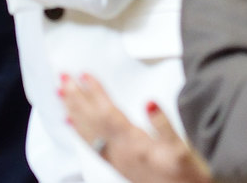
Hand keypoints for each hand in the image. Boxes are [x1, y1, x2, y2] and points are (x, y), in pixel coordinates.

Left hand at [59, 73, 211, 182]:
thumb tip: (149, 103)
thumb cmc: (186, 175)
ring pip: (89, 132)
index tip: (83, 74)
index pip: (109, 113)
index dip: (96, 92)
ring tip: (61, 94)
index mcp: (135, 143)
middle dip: (77, 98)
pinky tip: (70, 123)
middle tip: (62, 78)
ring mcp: (117, 158)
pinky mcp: (117, 164)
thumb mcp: (181, 148)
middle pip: (94, 121)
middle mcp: (121, 151)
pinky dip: (79, 131)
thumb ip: (164, 125)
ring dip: (74, 111)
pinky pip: (91, 145)